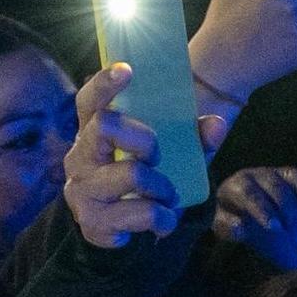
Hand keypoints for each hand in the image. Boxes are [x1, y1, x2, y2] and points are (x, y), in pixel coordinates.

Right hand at [61, 63, 180, 248]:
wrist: (127, 227)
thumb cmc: (146, 177)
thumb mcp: (173, 154)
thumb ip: (194, 138)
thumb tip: (217, 123)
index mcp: (93, 131)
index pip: (89, 100)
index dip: (103, 83)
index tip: (127, 69)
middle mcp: (80, 156)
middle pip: (105, 126)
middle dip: (144, 139)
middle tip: (157, 156)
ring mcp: (81, 189)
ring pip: (130, 174)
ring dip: (162, 188)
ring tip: (167, 197)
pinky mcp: (90, 222)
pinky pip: (136, 215)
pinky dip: (160, 219)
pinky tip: (158, 221)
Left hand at [210, 165, 296, 272]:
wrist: (249, 215)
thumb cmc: (236, 221)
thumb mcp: (224, 227)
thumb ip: (228, 228)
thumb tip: (239, 227)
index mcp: (238, 185)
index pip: (249, 192)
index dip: (263, 209)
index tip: (275, 228)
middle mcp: (261, 175)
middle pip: (277, 188)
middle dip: (291, 214)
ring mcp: (282, 173)